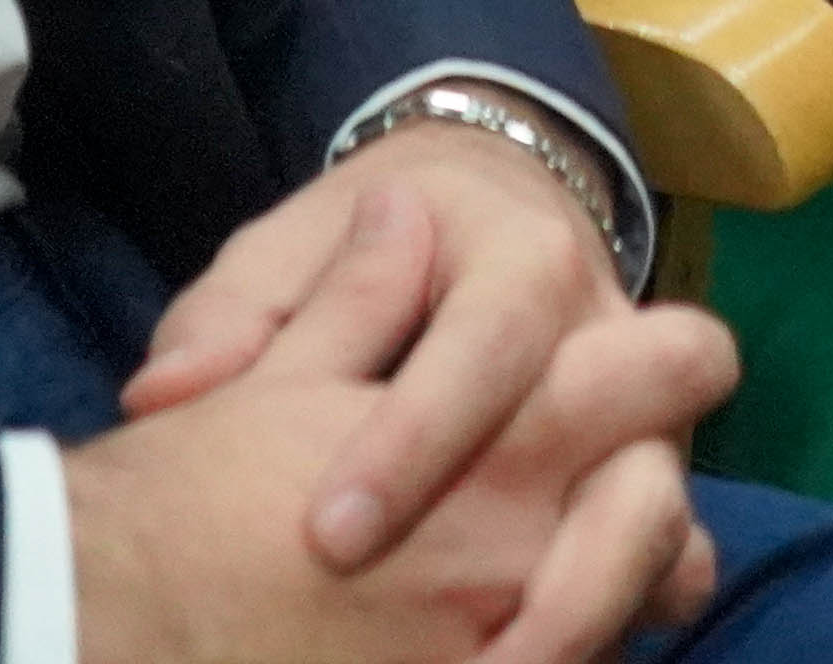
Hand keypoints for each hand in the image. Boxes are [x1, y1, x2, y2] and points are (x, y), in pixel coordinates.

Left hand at [107, 125, 724, 656]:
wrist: (486, 211)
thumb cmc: (372, 236)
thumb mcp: (293, 248)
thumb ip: (231, 315)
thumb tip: (166, 393)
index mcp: (522, 254)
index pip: (488, 345)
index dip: (414, 444)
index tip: (328, 536)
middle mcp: (610, 327)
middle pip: (651, 399)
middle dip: (566, 512)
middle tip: (458, 632)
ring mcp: (646, 411)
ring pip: (666, 510)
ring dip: (594, 599)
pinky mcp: (648, 485)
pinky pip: (666, 568)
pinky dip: (605, 620)